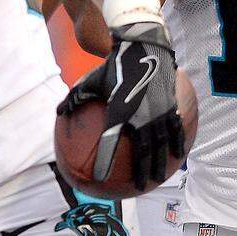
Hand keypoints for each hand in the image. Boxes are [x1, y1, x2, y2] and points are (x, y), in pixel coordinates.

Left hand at [58, 21, 184, 189]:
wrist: (144, 47)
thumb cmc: (114, 65)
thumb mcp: (92, 81)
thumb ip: (76, 98)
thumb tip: (59, 112)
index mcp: (119, 110)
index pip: (110, 141)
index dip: (105, 160)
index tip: (99, 177)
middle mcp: (141, 115)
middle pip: (142, 151)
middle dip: (141, 172)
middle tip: (137, 188)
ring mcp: (160, 112)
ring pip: (162, 145)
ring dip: (160, 164)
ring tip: (157, 178)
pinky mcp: (173, 107)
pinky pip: (176, 131)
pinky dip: (177, 145)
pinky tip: (178, 157)